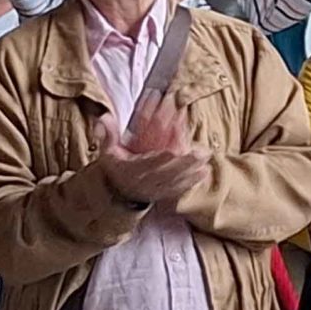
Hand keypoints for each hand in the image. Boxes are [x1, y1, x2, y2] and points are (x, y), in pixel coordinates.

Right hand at [94, 93, 209, 204]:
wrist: (120, 192)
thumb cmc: (117, 168)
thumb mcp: (108, 152)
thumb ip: (108, 135)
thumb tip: (105, 116)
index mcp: (133, 169)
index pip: (147, 162)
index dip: (160, 158)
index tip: (172, 152)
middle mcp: (147, 179)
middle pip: (168, 171)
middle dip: (184, 162)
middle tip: (199, 152)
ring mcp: (158, 187)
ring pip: (177, 179)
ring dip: (192, 168)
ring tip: (205, 155)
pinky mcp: (166, 192)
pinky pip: (181, 188)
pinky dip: (192, 180)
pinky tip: (205, 170)